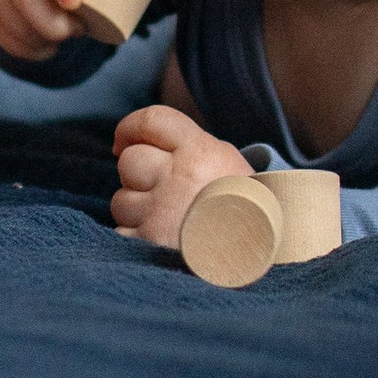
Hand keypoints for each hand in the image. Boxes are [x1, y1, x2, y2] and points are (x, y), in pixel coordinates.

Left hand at [109, 102, 250, 248]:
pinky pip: (122, 233)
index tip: (122, 142)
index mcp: (199, 152)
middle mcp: (176, 177)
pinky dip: (135, 239)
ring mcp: (160, 212)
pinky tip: (160, 243)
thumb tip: (150, 141)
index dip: (130, 128)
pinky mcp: (147, 244)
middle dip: (136, 176)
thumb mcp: (228, 164)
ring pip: (121, 201)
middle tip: (157, 191)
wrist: (256, 257)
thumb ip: (191, 149)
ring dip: (136, 211)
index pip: (153, 121)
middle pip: (129, 161)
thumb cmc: (248, 210)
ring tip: (167, 222)